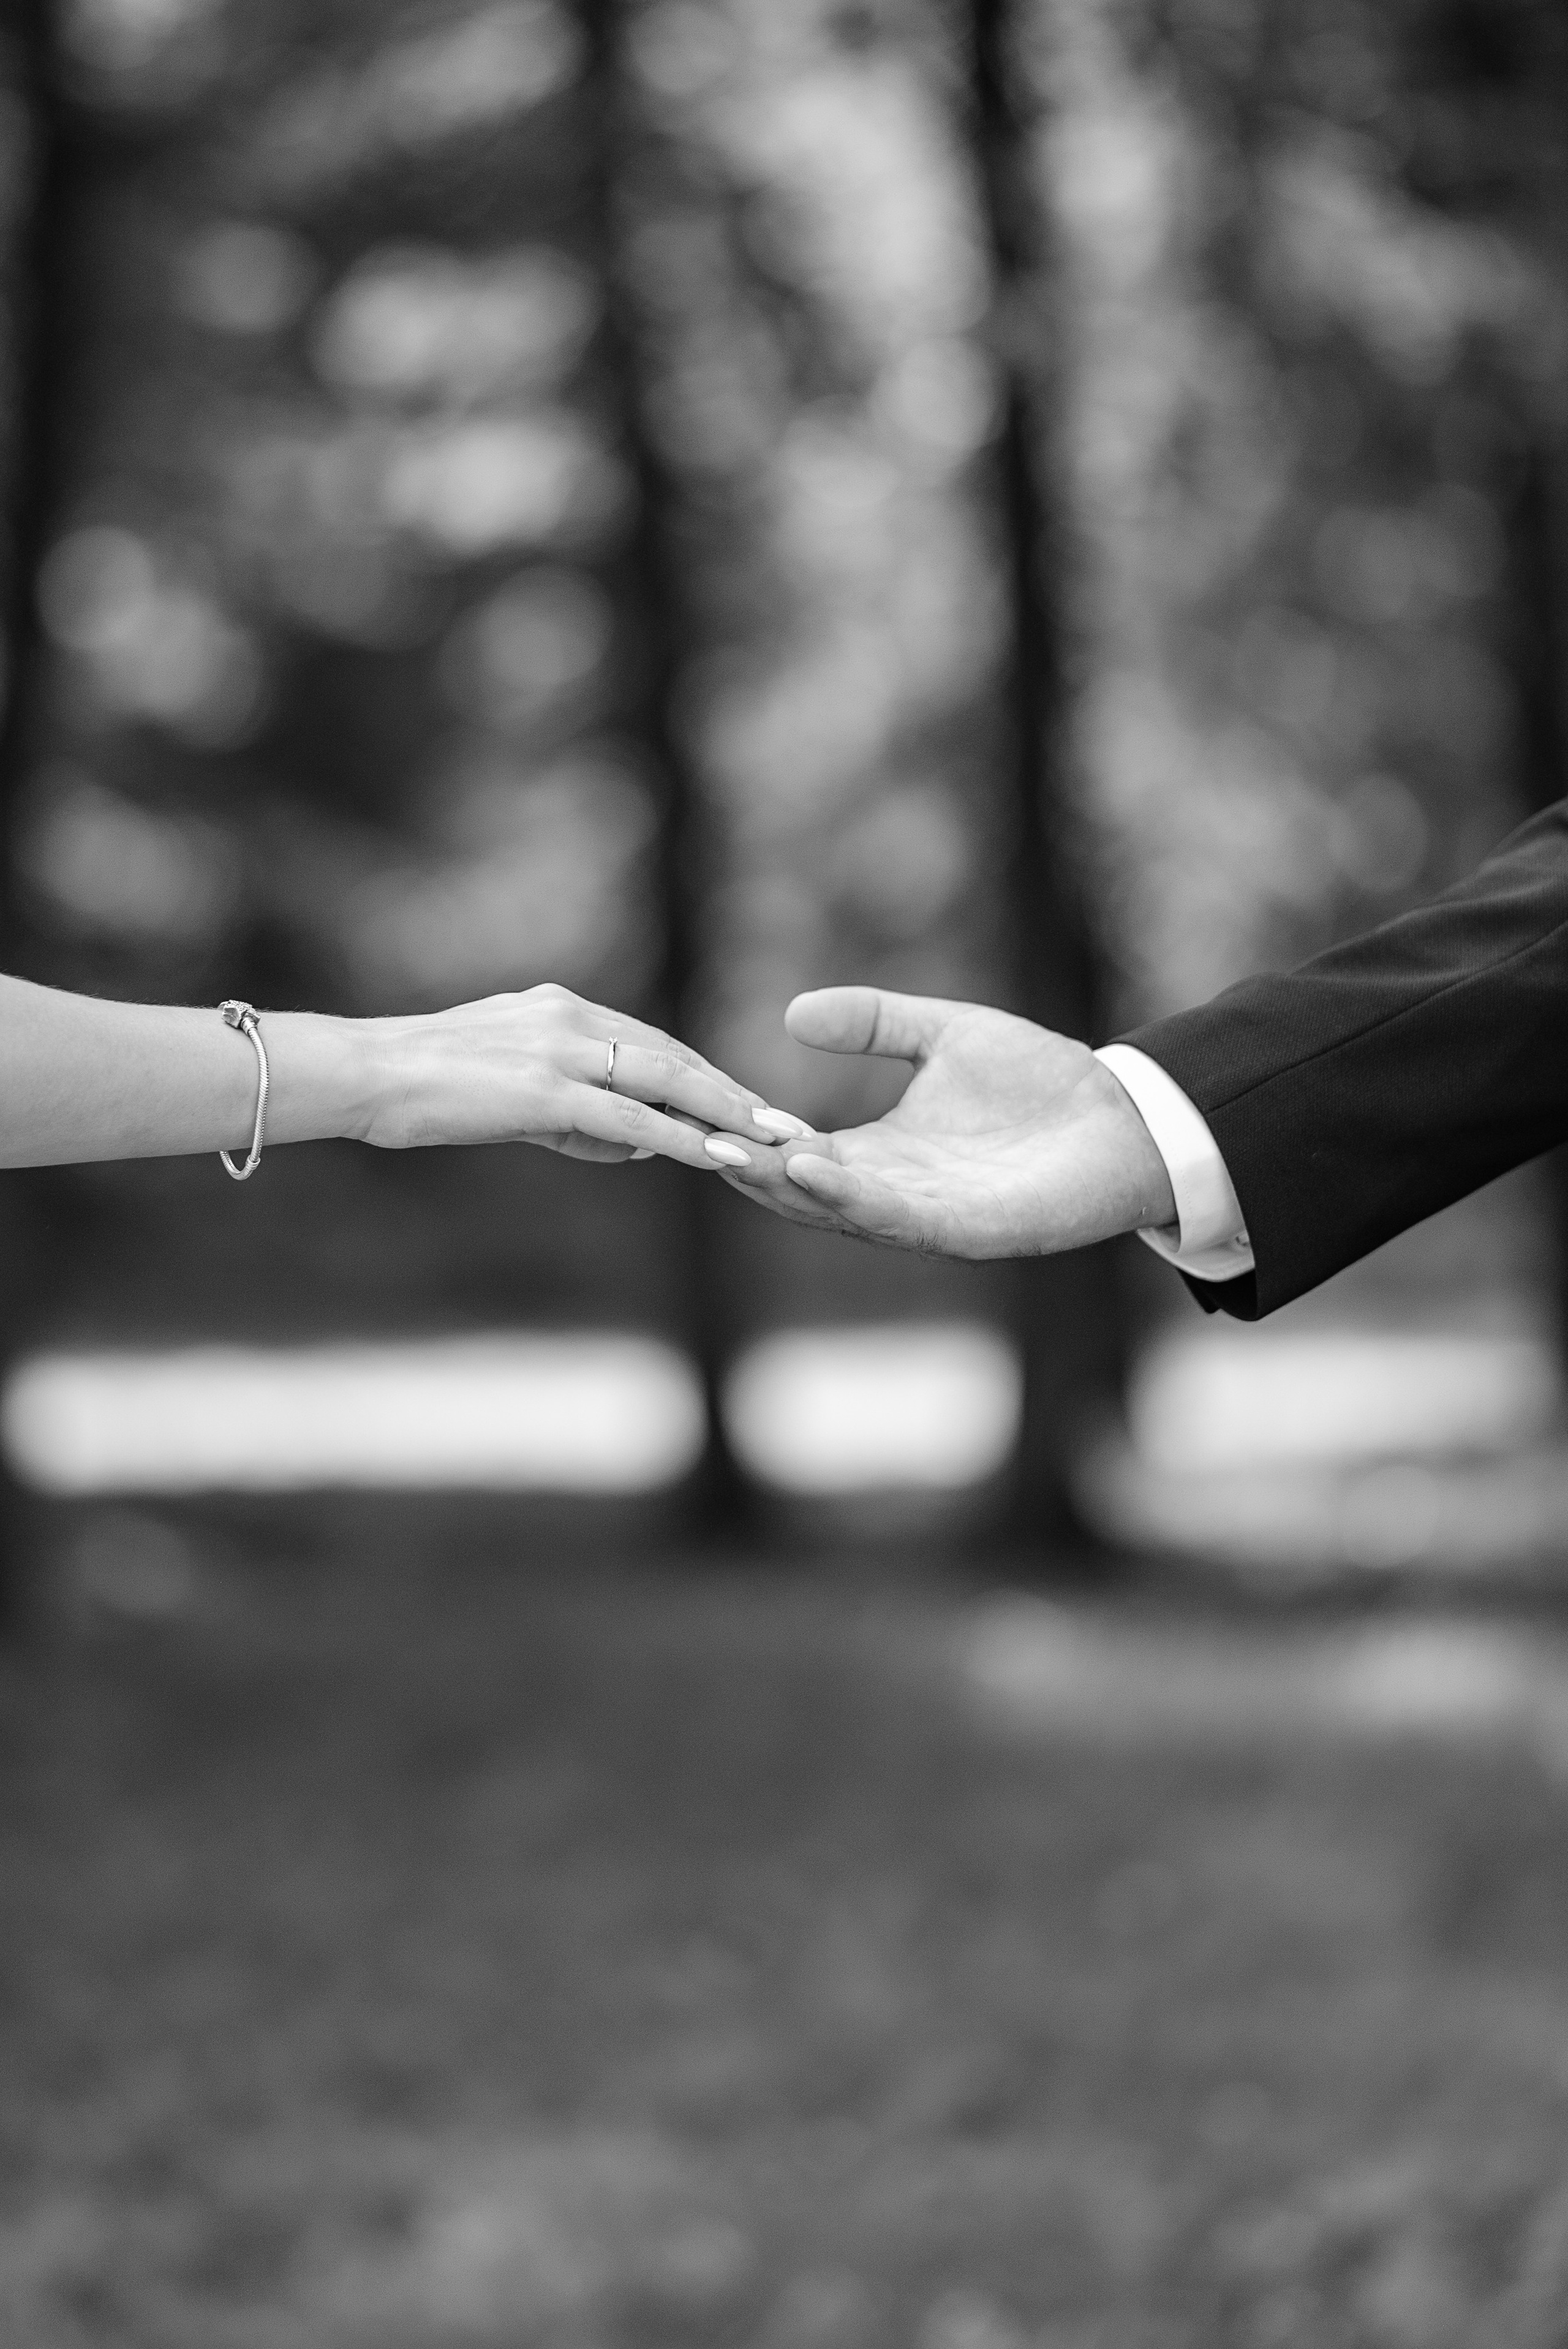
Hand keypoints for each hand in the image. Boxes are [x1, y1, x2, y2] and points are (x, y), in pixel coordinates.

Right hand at [348, 984, 807, 1167]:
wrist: (369, 1074)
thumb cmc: (427, 1089)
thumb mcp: (511, 1086)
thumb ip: (574, 1109)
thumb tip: (633, 1140)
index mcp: (563, 1009)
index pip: (654, 1042)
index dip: (706, 1076)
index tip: (747, 1104)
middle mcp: (571, 1018)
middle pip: (674, 1054)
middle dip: (733, 1093)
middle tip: (783, 1125)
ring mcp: (560, 1049)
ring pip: (665, 1079)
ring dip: (724, 1114)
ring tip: (770, 1144)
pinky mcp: (545, 1088)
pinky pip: (630, 1115)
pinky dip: (681, 1137)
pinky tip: (717, 1159)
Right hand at [701, 987, 1175, 1255]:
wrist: (1129, 1119)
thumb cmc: (1044, 1081)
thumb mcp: (945, 1034)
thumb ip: (877, 1023)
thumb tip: (793, 1012)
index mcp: (882, 1153)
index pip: (794, 1149)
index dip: (749, 1130)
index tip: (698, 1103)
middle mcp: (894, 1192)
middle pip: (800, 1189)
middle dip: (748, 1166)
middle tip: (690, 1134)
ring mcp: (927, 1217)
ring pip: (838, 1210)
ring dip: (785, 1186)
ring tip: (737, 1153)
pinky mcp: (967, 1232)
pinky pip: (896, 1219)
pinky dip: (850, 1198)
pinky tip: (812, 1166)